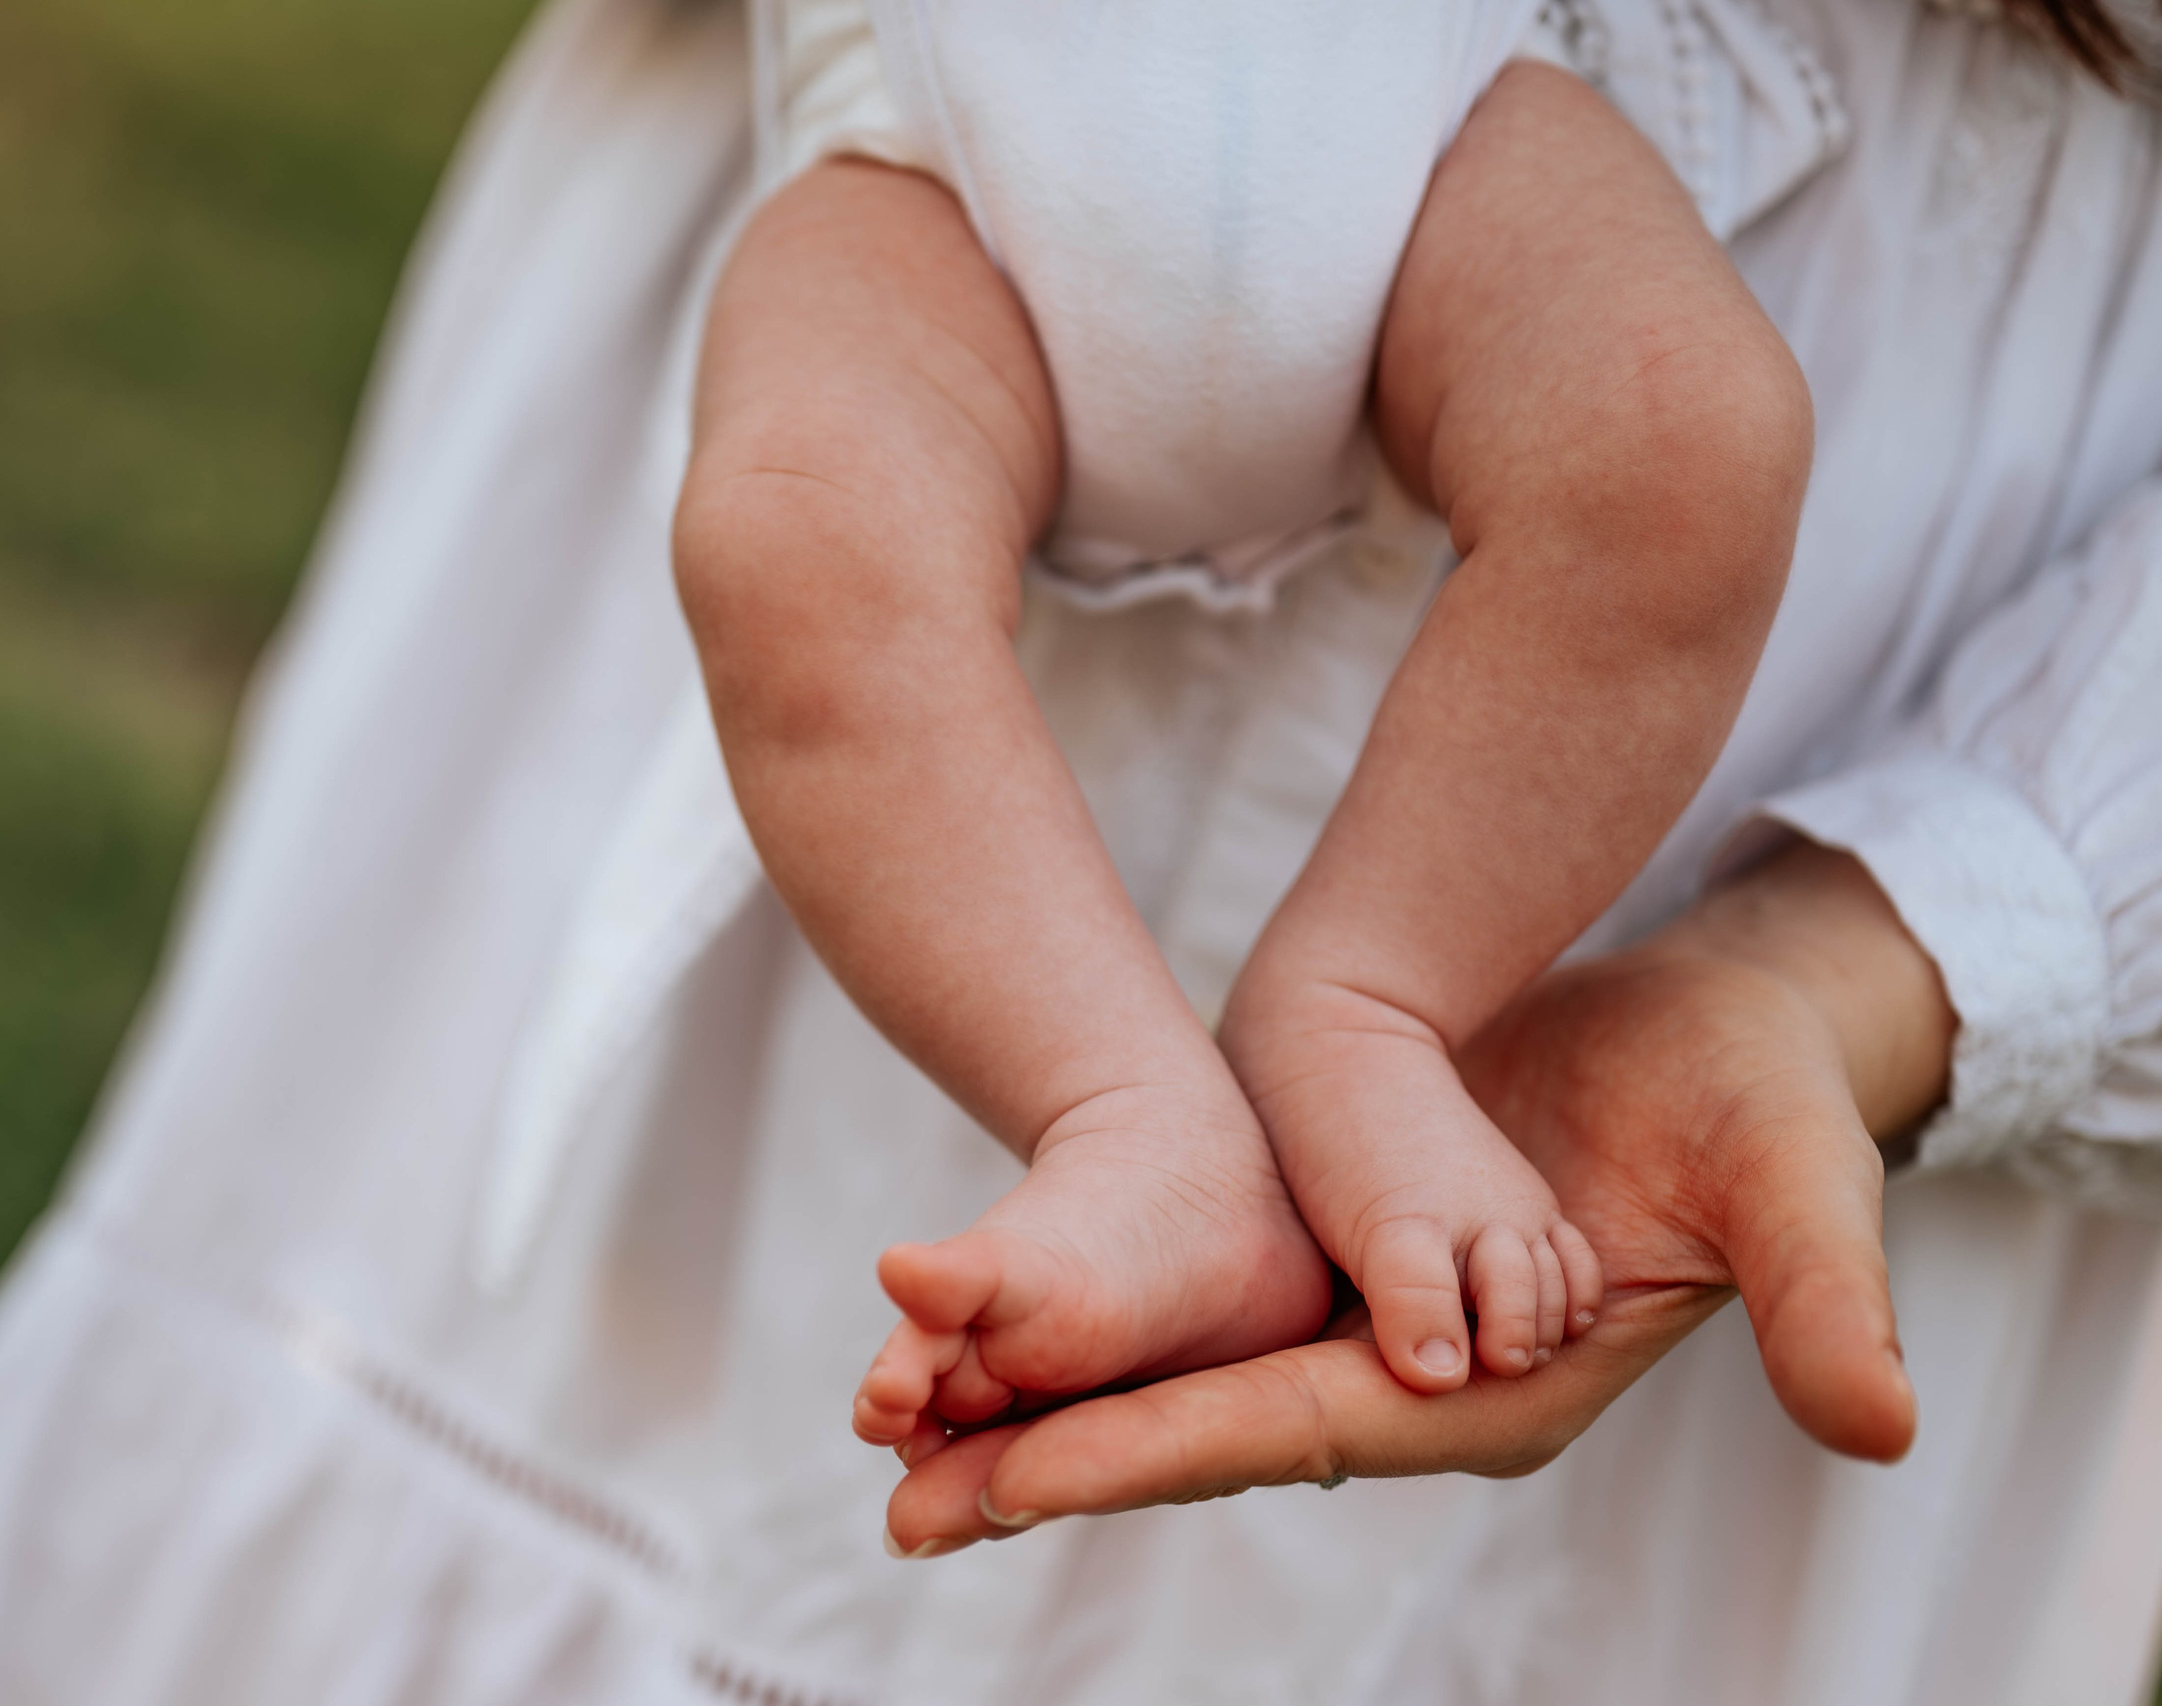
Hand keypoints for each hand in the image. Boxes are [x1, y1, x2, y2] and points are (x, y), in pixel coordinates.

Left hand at [881, 842, 1951, 1553]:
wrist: (1723, 1016)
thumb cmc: (1758, 1090)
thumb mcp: (1794, 1177)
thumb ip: (1824, 1299)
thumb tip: (1882, 1423)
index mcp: (1496, 1387)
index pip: (1300, 1434)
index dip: (1160, 1452)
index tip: (1021, 1480)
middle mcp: (1414, 1379)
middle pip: (1210, 1434)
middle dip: (1061, 1467)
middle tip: (905, 1502)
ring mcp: (1366, 1326)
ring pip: (1185, 1382)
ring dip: (1052, 1415)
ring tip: (901, 1440)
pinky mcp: (1337, 1265)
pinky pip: (1199, 1315)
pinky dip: (1099, 1336)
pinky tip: (996, 1341)